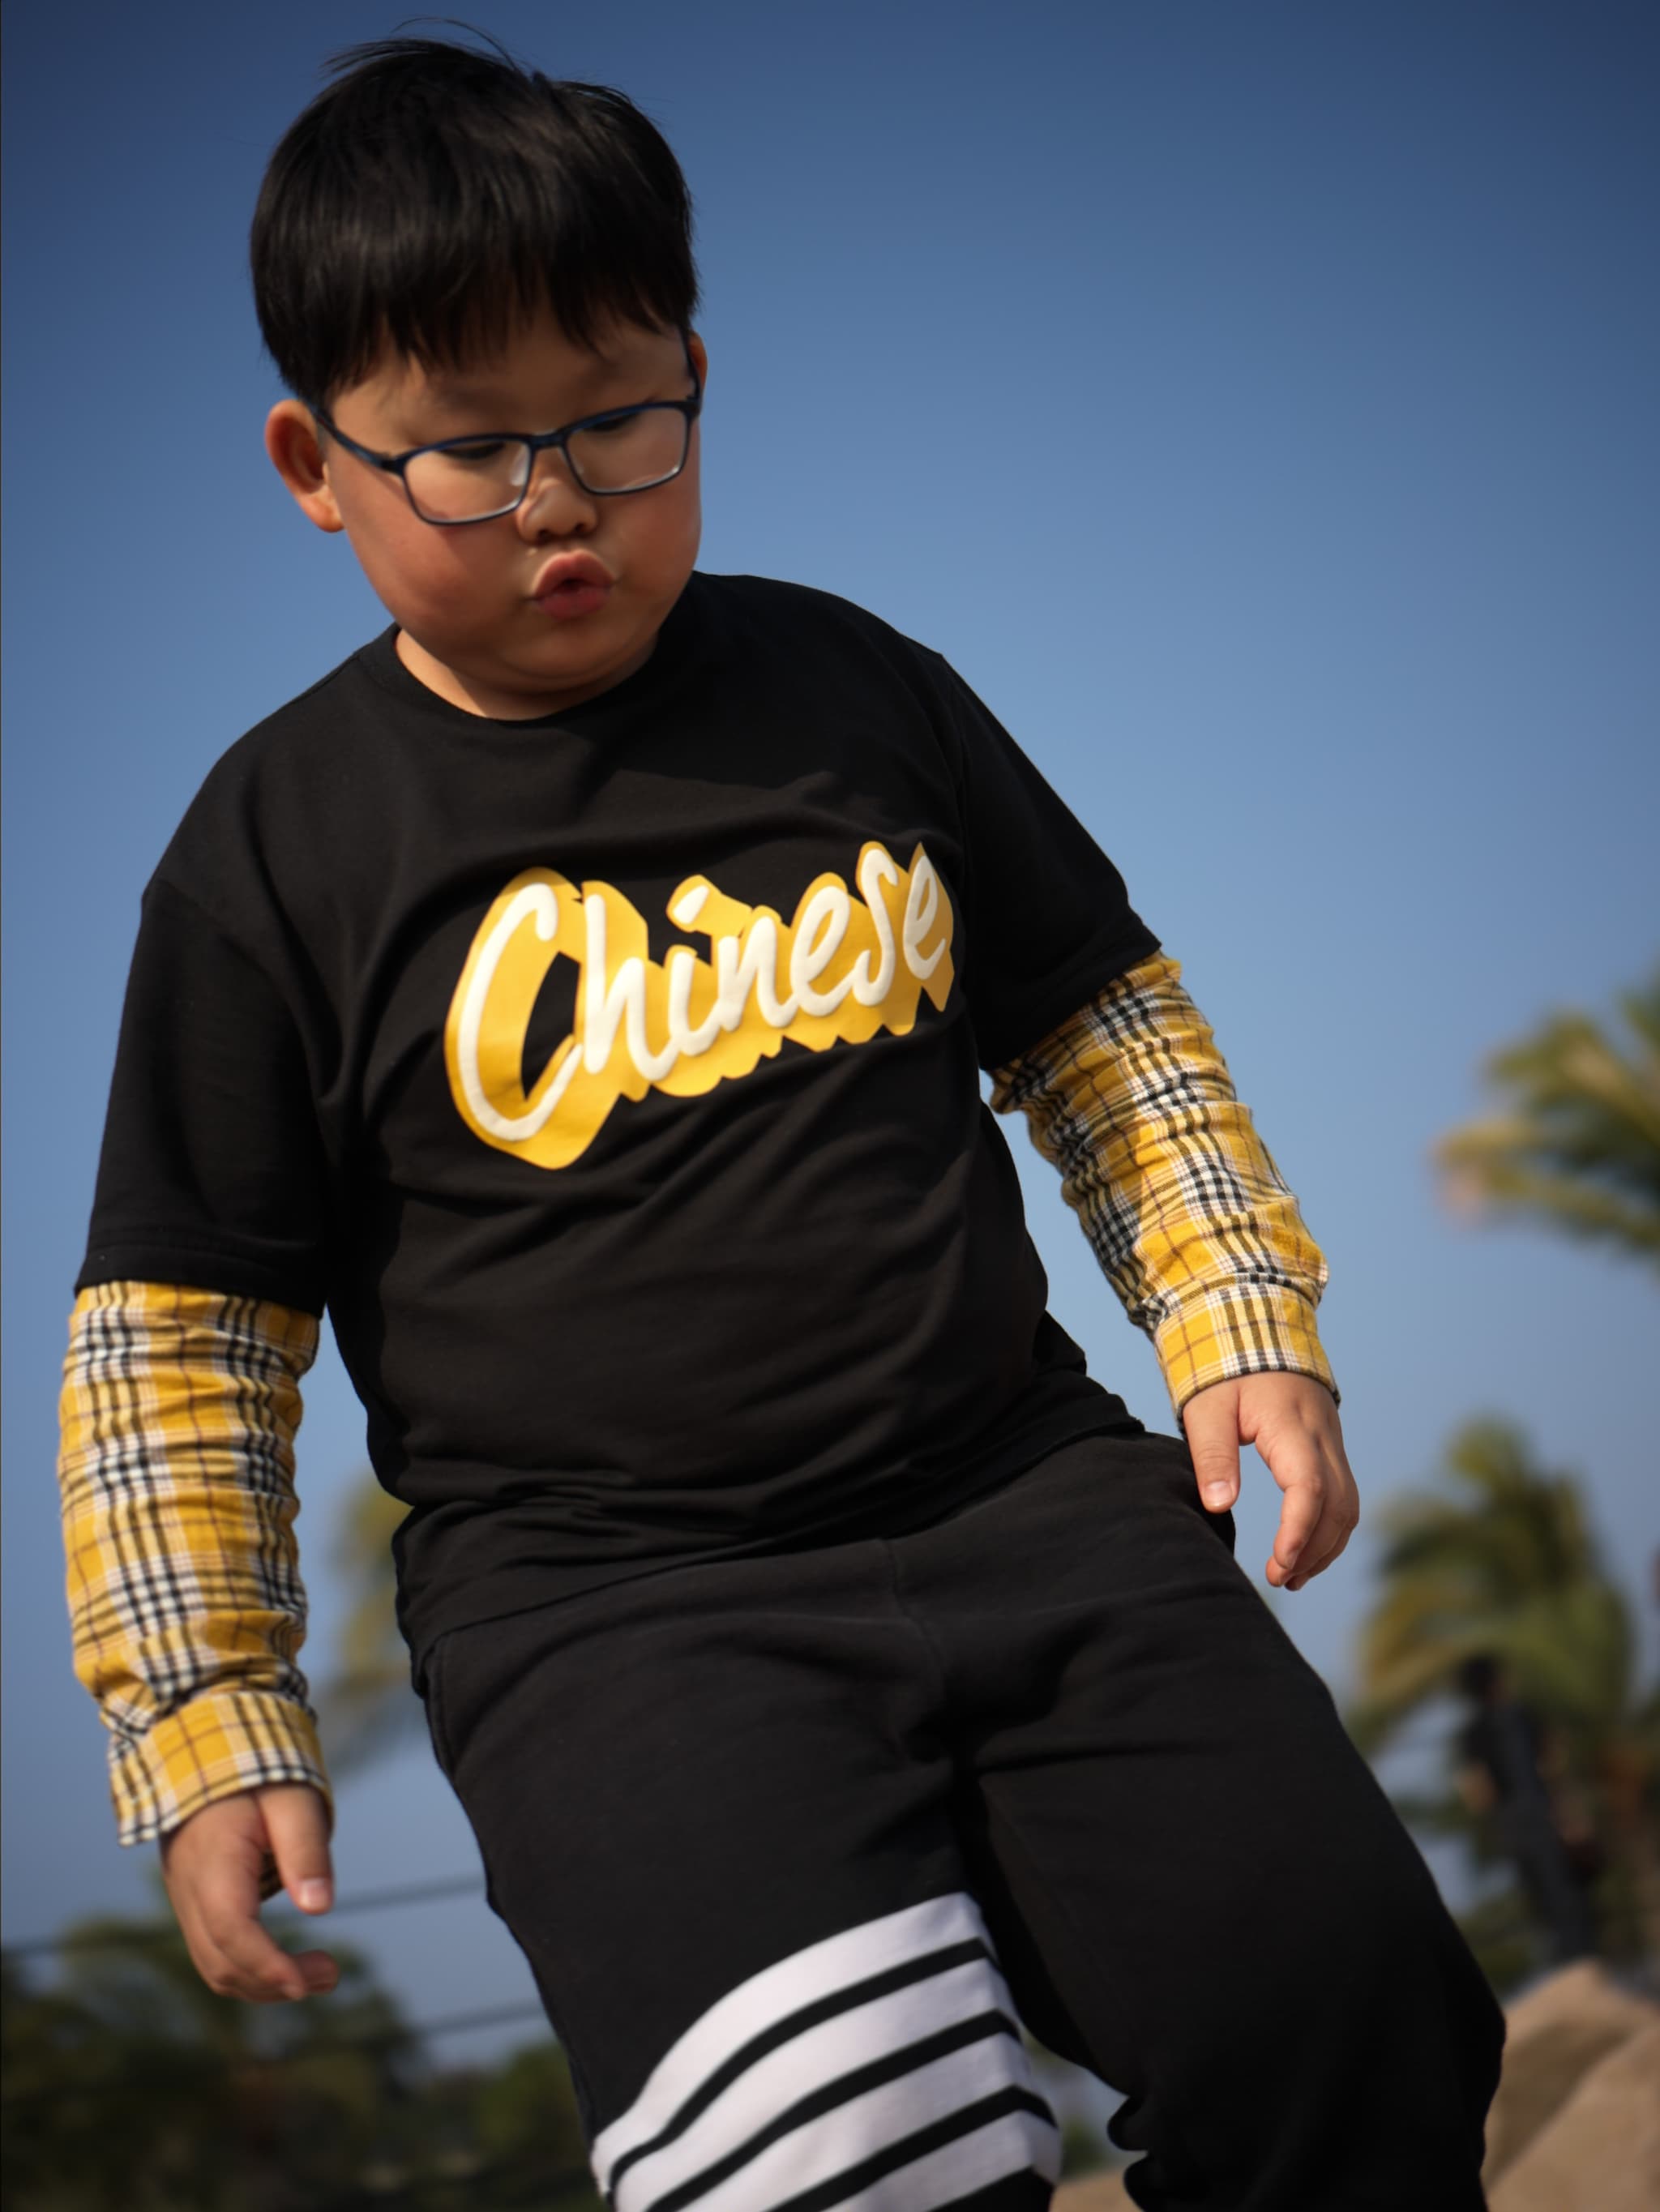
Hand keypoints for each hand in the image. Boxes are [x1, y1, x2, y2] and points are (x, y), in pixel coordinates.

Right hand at [159, 1782, 338, 2002]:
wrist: (207, 1749)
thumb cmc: (258, 1771)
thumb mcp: (293, 1800)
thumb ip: (305, 1851)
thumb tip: (320, 1908)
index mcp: (212, 1863)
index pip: (233, 1931)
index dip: (269, 1965)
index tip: (309, 1980)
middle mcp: (188, 1890)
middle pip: (220, 1962)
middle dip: (275, 1982)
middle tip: (331, 1973)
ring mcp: (183, 1898)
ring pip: (213, 1964)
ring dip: (262, 1982)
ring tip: (317, 1973)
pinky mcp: (191, 1900)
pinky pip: (211, 1949)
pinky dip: (246, 1967)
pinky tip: (284, 1960)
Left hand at [1182, 1372, 1358, 1590]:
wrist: (1257, 1331)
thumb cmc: (1225, 1372)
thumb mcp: (1207, 1409)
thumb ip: (1213, 1455)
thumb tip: (1220, 1506)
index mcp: (1292, 1426)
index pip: (1308, 1488)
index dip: (1298, 1532)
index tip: (1278, 1565)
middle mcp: (1323, 1437)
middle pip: (1337, 1506)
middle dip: (1312, 1550)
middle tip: (1278, 1580)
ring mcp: (1332, 1442)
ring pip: (1347, 1505)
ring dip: (1326, 1546)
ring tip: (1292, 1577)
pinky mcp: (1330, 1448)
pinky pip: (1344, 1496)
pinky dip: (1330, 1529)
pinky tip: (1307, 1550)